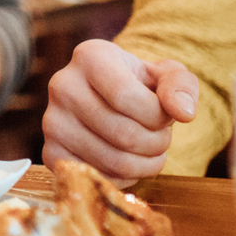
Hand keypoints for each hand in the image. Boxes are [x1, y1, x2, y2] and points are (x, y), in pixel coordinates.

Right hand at [41, 40, 198, 180]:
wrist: (107, 99)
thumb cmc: (140, 85)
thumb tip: (184, 112)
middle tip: (162, 138)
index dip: (157, 115)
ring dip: (146, 164)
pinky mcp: (51, 153)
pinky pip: (97, 177)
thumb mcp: (165, 75)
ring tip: (151, 150)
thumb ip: (181, 85)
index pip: (126, 96)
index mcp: (89, 56)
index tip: (166, 115)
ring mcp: (53, 122)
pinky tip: (129, 162)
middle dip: (157, 143)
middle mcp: (63, 85)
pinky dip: (124, 178)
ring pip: (113, 160)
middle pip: (123, 133)